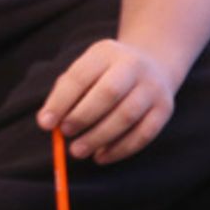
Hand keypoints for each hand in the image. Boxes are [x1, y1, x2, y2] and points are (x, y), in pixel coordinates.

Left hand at [37, 39, 176, 163]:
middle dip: (82, 117)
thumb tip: (47, 123)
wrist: (152, 65)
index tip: (45, 124)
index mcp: (105, 53)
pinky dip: (120, 149)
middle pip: (108, 93)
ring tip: (78, 150)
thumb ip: (64, 94)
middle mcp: (132, 66)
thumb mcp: (85, 71)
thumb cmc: (105, 74)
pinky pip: (143, 134)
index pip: (80, 77)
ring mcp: (152, 87)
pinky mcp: (164, 109)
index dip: (60, 101)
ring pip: (126, 116)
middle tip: (65, 134)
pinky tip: (101, 157)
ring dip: (99, 137)